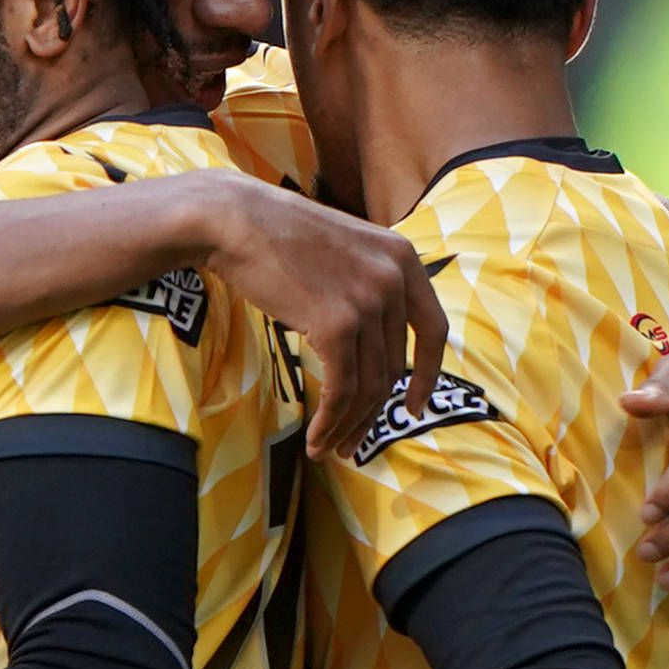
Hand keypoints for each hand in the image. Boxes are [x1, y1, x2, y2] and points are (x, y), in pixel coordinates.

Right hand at [198, 180, 452, 461]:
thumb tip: (375, 344)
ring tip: (329, 447)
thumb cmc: (278, 236)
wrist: (235, 221)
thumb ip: (370, 285)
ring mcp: (368, 302)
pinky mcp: (337, 326)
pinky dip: (331, 422)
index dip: (427, 376)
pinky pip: (343, 391)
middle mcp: (394, 279)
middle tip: (352, 442)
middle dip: (373, 414)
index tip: (413, 408)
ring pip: (369, 387)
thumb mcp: (346, 250)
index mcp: (403, 258)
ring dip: (348, 426)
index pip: (432, 329)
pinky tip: (315, 439)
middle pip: (393, 368)